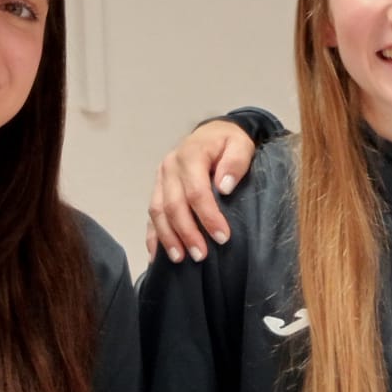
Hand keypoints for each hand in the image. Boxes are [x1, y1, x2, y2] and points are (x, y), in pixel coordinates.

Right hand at [145, 121, 256, 262]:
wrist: (212, 133)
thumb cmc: (228, 142)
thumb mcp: (240, 144)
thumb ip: (236, 162)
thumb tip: (224, 187)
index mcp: (190, 155)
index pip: (196, 191)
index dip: (208, 216)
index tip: (222, 237)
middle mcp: (170, 167)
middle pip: (173, 205)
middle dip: (187, 233)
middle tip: (201, 255)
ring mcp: (161, 179)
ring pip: (157, 212)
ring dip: (168, 238)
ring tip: (180, 259)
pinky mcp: (157, 189)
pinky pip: (151, 214)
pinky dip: (153, 235)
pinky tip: (156, 256)